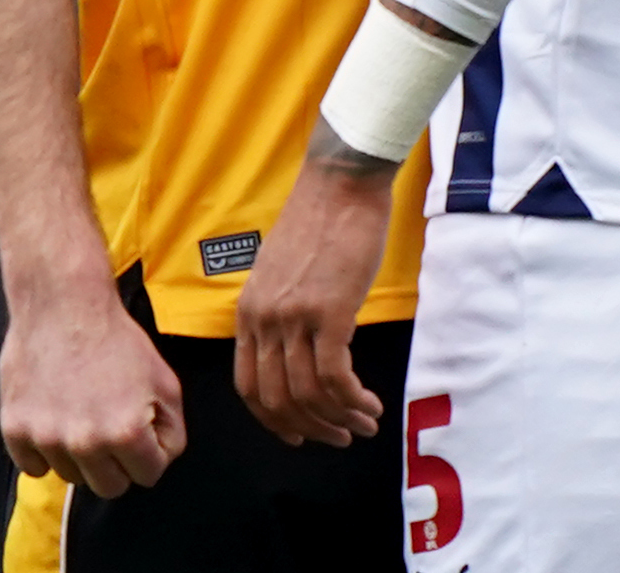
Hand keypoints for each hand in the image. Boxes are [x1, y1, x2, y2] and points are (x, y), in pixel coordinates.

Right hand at [0, 280, 187, 496]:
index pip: (148, 476)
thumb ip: (172, 429)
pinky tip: (54, 417)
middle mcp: (85, 442)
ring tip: (81, 412)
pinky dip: (44, 449)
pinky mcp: (16, 430)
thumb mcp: (165, 380)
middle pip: (109, 487)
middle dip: (116, 462)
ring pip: (72, 477)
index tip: (139, 430)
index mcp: (126, 433)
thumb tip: (161, 457)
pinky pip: (34, 467)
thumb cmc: (113, 337)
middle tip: (111, 425)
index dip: (149, 452)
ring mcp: (47, 438)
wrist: (63, 304)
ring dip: (79, 454)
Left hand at [235, 135, 397, 446]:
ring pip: (308, 394)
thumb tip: (296, 352)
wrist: (341, 183)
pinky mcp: (330, 312)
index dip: (274, 420)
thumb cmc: (320, 221)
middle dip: (311, 429)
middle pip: (277, 399)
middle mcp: (264, 319)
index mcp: (248, 311)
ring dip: (340, 418)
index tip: (299, 434)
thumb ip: (280, 312)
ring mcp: (295, 317)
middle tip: (341, 437)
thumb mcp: (280, 272)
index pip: (248, 386)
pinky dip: (353, 399)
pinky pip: (335, 377)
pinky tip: (370, 402)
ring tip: (366, 422)